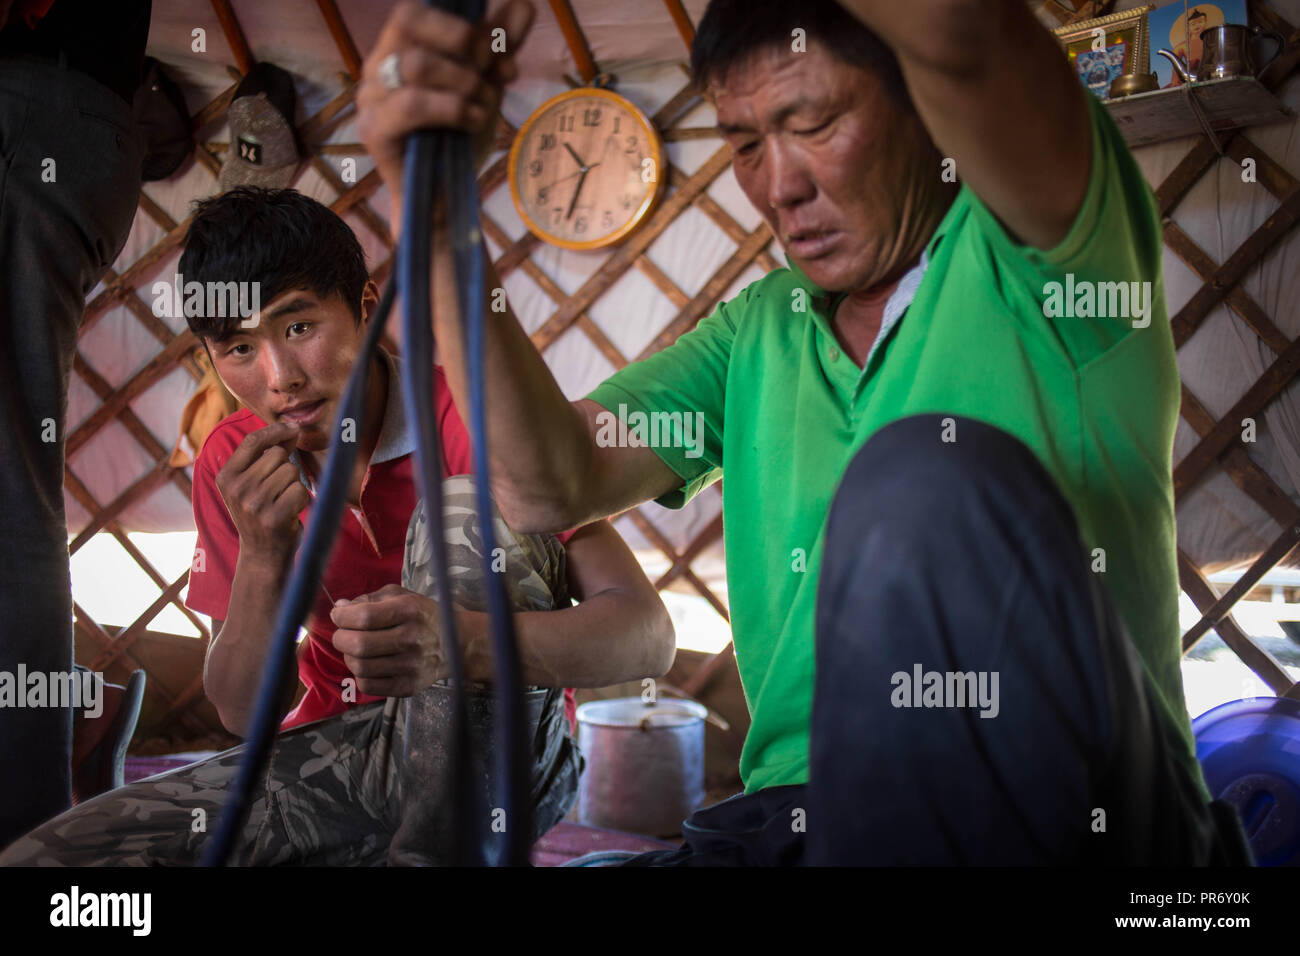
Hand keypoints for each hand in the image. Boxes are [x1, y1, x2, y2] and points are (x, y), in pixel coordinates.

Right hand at [215, 422, 308, 565]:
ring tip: (282, 502)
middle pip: (277, 455)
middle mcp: (236, 489)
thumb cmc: (261, 513)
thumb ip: (266, 457)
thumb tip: (292, 429)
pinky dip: (301, 500)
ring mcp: (253, 504)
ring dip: (294, 484)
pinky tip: (290, 513)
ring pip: (290, 471)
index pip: (252, 441)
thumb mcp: (251, 485)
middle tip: (279, 491)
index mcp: (226, 477)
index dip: (276, 430)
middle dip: (286, 467)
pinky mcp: (272, 518)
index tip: (293, 428)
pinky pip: (299, 490)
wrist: (262, 555)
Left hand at [329, 583, 451, 696]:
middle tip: (343, 635)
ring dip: (349, 657)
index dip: (341, 616)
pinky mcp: (408, 686)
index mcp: (409, 610)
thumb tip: (340, 607)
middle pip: (358, 644)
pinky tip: (367, 665)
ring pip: (360, 667)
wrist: (455, 643)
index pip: (363, 616)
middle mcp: (411, 638)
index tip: (338, 615)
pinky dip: (360, 675)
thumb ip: (370, 599)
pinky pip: (368, 686)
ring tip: (355, 650)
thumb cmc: (423, 616)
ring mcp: (411, 665)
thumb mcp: (402, 597)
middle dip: (340, 638)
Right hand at [357, 0, 535, 213]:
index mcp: (400, 48)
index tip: (492, 48)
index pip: (414, 10)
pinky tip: (473, 121)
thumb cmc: (460, 139)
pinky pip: (411, 105)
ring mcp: (371, 97)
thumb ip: (502, 46)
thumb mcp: (488, 86)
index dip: (457, 21)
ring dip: (462, 81)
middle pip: (407, 21)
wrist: (447, 198)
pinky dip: (452, 108)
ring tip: (483, 104)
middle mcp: (378, 65)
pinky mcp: (374, 130)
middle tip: (489, 71)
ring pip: (415, 64)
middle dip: (460, 42)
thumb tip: (524, 3)